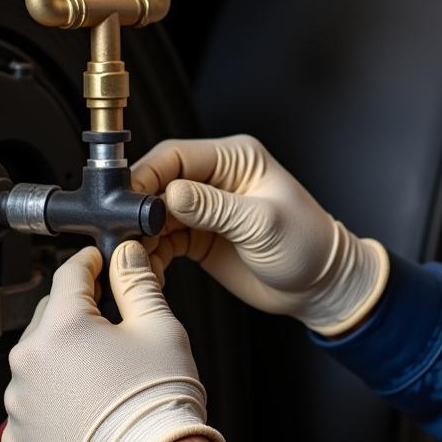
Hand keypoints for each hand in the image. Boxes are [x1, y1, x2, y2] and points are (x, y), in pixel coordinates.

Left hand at [3, 242, 226, 441]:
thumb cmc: (158, 402)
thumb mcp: (160, 327)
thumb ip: (138, 284)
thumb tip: (127, 255)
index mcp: (62, 327)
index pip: (71, 274)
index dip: (91, 262)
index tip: (101, 262)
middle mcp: (29, 361)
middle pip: (53, 316)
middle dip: (80, 314)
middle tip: (115, 327)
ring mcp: (19, 402)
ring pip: (41, 360)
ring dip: (66, 358)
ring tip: (106, 376)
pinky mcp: (19, 437)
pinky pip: (33, 402)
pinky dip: (55, 399)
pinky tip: (88, 405)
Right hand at [131, 134, 388, 335]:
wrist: (320, 286)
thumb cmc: (307, 246)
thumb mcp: (263, 224)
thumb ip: (215, 208)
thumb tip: (169, 194)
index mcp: (235, 159)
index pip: (176, 155)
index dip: (146, 175)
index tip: (125, 201)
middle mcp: (216, 178)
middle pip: (158, 183)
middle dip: (136, 209)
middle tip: (121, 233)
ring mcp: (205, 208)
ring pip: (154, 214)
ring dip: (139, 234)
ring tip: (129, 256)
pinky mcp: (199, 236)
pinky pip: (162, 240)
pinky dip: (149, 253)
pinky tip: (144, 268)